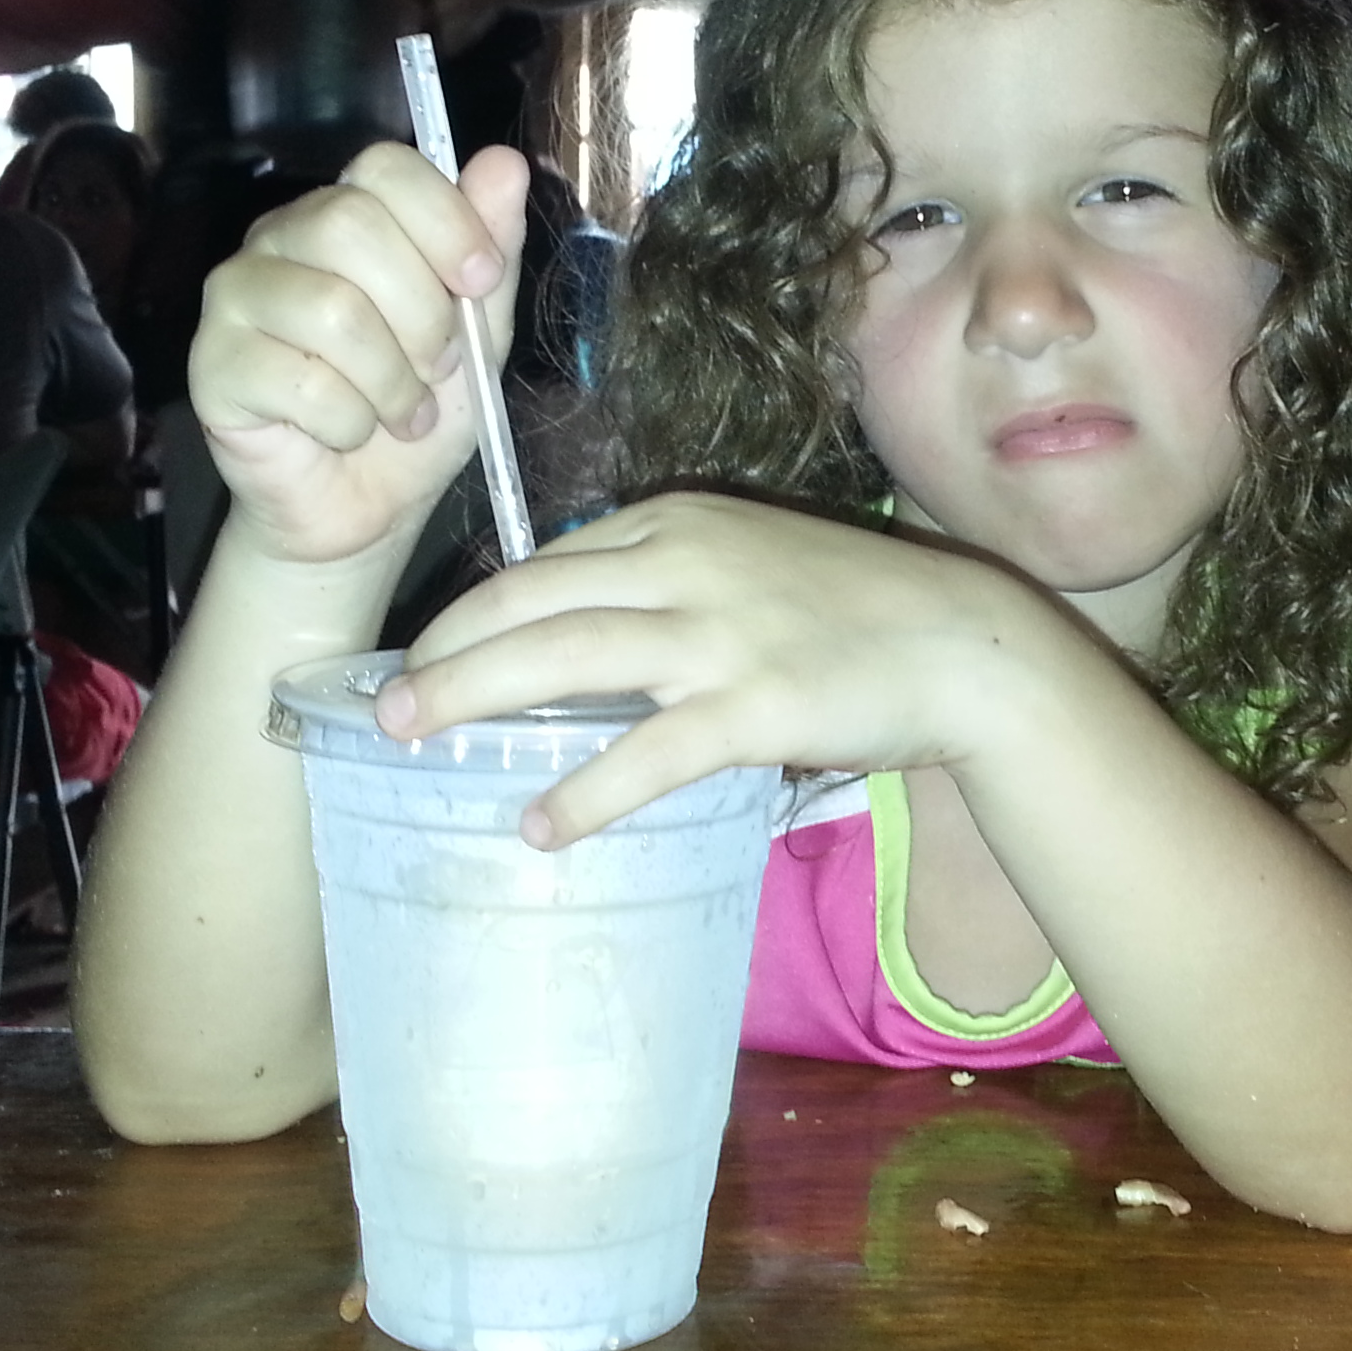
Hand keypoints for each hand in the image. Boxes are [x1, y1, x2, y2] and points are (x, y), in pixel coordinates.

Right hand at [187, 142, 526, 566]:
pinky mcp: (211, 367)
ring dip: (392, 380)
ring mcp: (235, 298)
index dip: (445, 220)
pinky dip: (349, 422)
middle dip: (422, 312)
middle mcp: (279, 239)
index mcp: (345, 214)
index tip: (481, 282)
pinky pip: (299, 383)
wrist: (366, 509)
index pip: (384, 166)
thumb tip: (505, 162)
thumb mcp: (479, 330)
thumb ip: (491, 247)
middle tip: (438, 367)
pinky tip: (349, 434)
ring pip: (332, 308)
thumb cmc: (415, 412)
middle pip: (351, 224)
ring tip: (403, 413)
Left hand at [385, 496, 1062, 846]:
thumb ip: (671, 589)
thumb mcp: (752, 566)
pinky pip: (646, 753)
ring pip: (563, 659)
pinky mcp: (754, 704)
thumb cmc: (859, 614)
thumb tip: (580, 651)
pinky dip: (584, 790)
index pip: (547, 562)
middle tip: (386, 702)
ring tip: (414, 738)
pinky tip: (541, 825)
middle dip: (445, 650)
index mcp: (679, 525)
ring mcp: (718, 633)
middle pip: (530, 601)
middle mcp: (685, 564)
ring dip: (475, 698)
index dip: (475, 610)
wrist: (965, 643)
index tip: (430, 653)